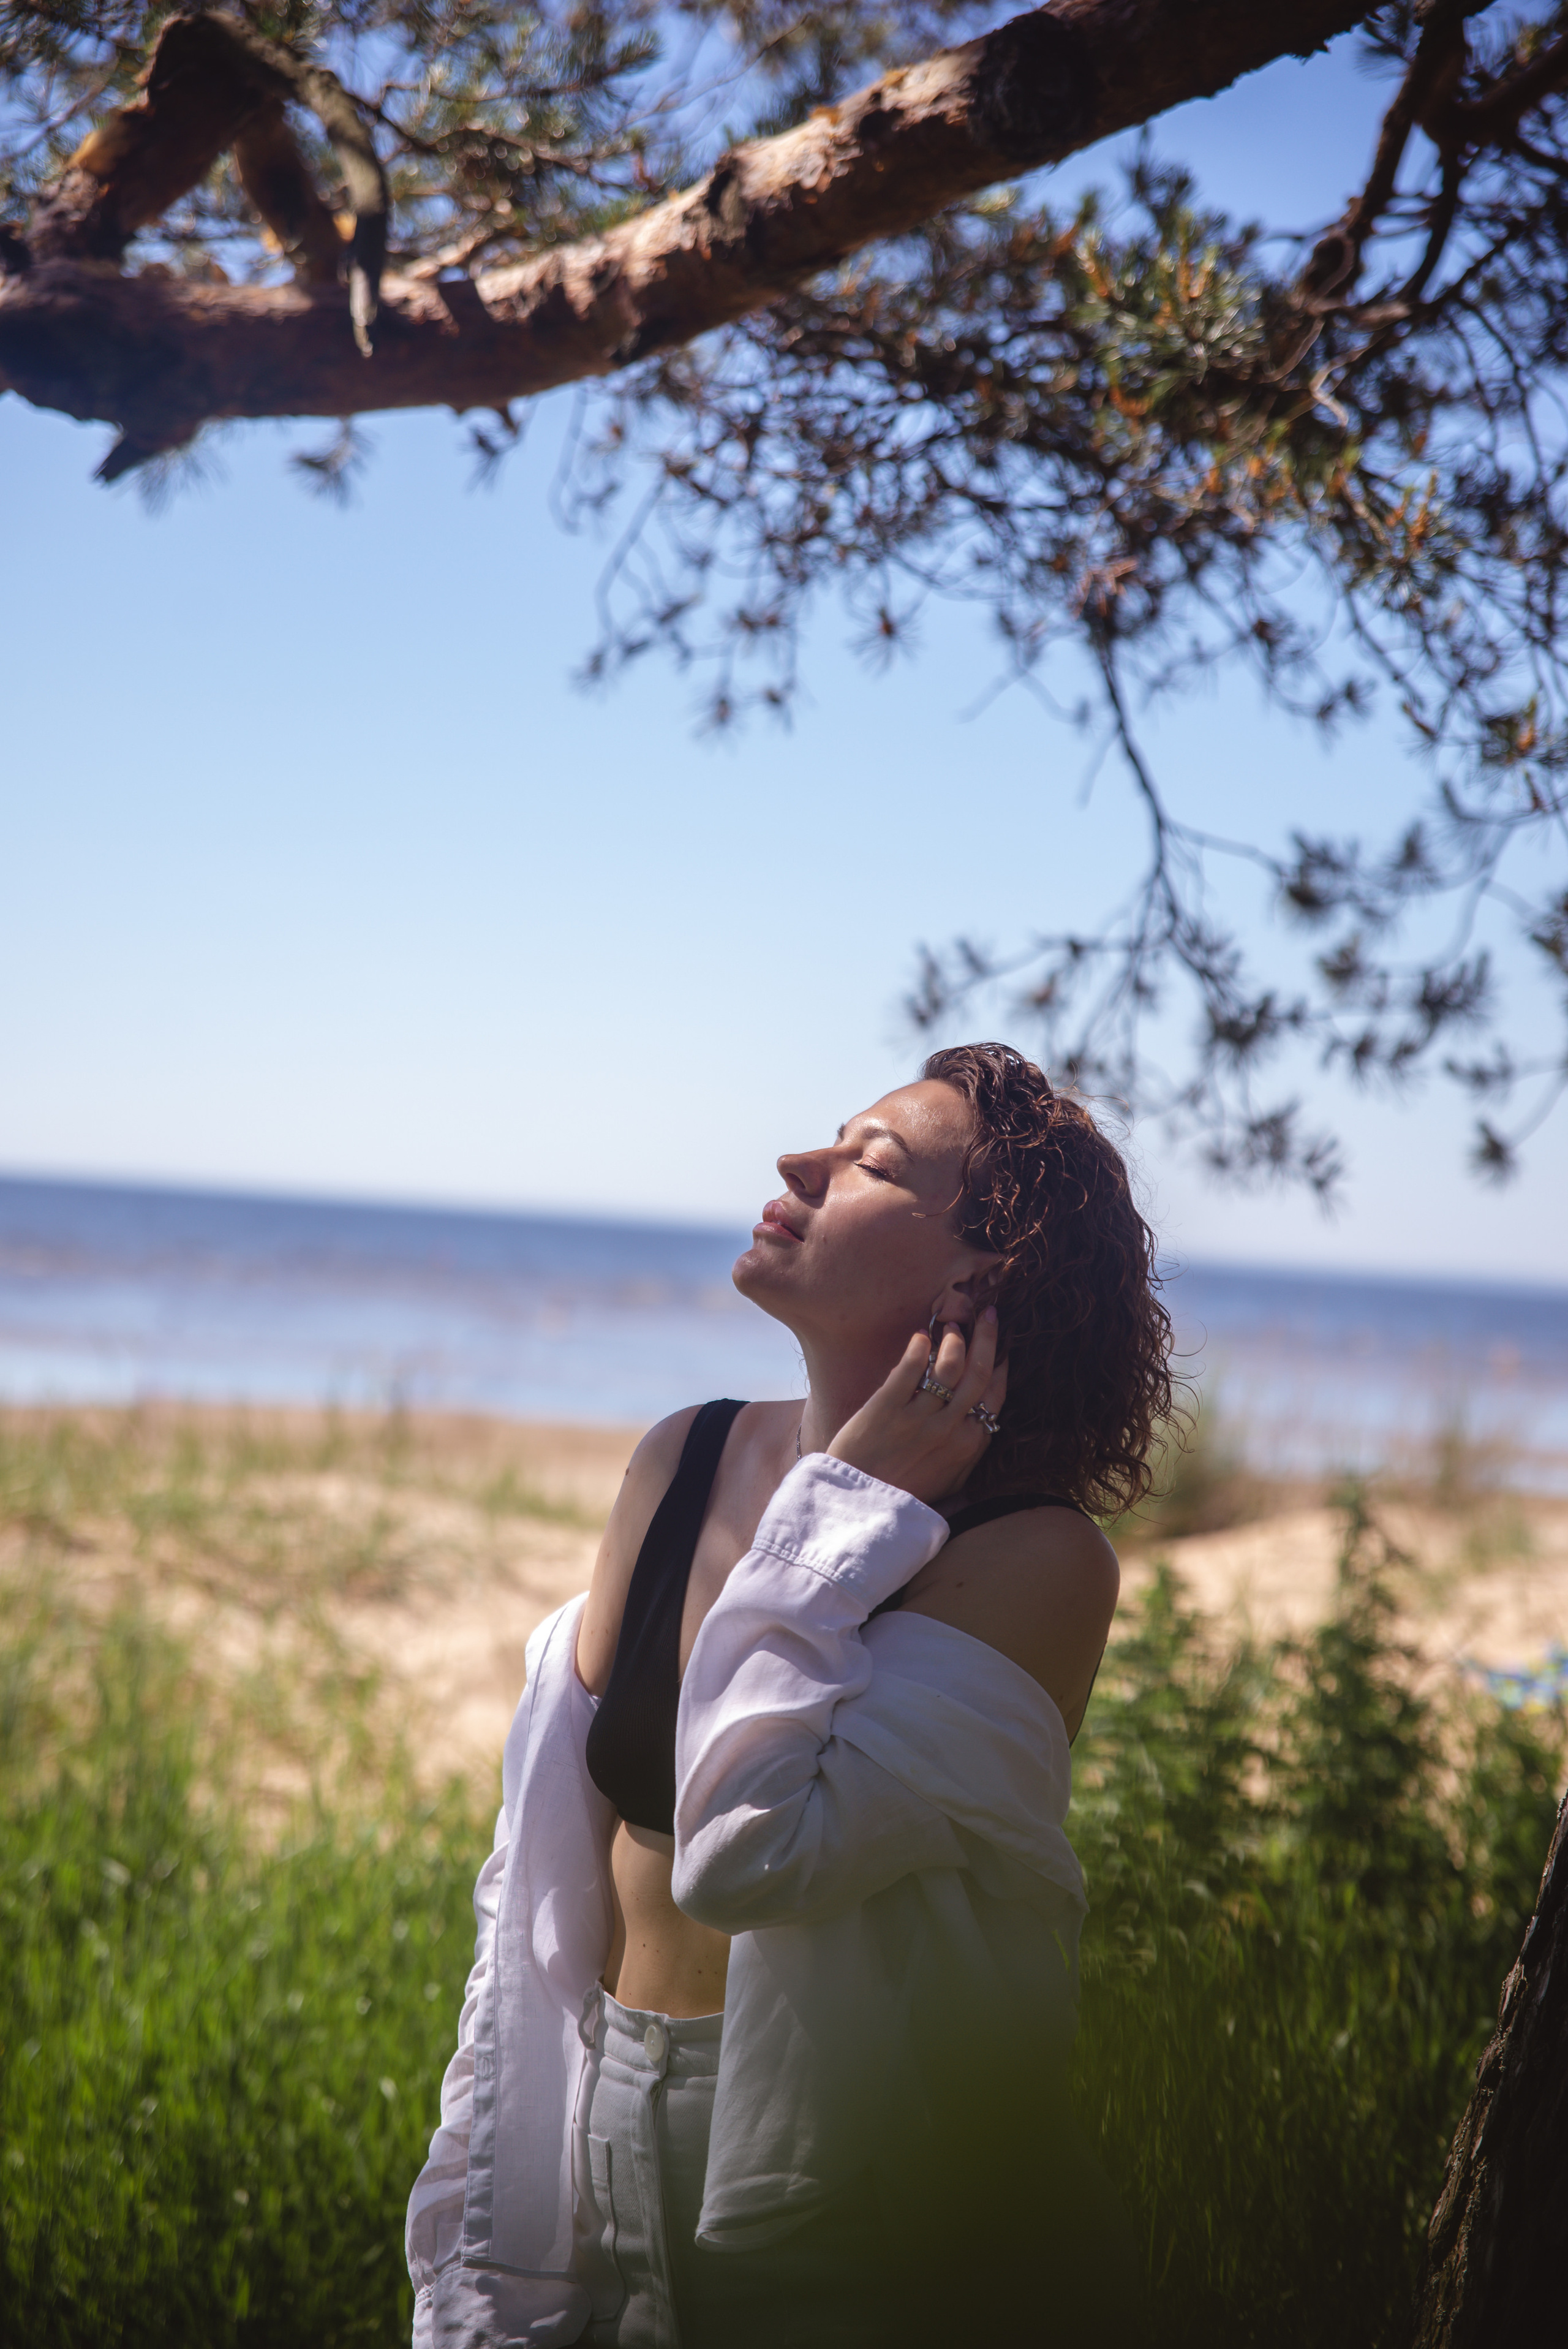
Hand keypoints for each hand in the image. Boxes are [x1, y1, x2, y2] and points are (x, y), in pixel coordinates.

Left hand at [826, 1307, 1006, 1507]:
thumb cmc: (905, 1493)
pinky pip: (908, 1371)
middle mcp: (950, 1429)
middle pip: (978, 1372)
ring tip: (950, 1325)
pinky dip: (918, 1349)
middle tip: (988, 1314)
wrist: (860, 1504)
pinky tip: (921, 1336)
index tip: (1001, 1345)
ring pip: (948, 1366)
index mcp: (969, 1445)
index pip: (995, 1394)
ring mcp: (918, 1418)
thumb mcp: (951, 1480)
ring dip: (953, 1340)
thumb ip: (969, 1452)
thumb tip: (985, 1424)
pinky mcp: (886, 1409)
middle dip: (987, 1338)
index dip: (1000, 1364)